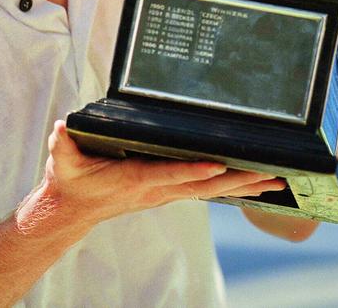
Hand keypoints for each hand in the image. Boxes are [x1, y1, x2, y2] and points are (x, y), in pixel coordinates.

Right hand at [18, 121, 285, 233]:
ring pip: (211, 190)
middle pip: (203, 185)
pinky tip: (252, 184)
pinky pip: (205, 189)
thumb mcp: (64, 160)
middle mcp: (157, 188)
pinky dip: (231, 187)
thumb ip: (63, 144)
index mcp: (136, 179)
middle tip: (271, 175)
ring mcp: (165, 192)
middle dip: (238, 179)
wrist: (73, 209)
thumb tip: (61, 128)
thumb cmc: (73, 179)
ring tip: (276, 182)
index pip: (169, 174)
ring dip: (244, 185)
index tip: (217, 167)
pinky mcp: (168, 191)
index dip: (192, 171)